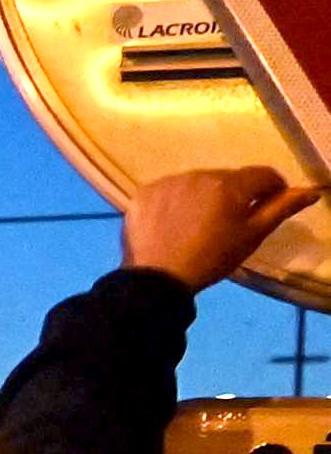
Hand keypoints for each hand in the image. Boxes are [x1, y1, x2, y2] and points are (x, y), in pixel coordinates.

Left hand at [122, 165, 321, 293]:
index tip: (268, 206)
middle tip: (229, 222)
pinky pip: (170, 190)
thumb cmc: (212, 258)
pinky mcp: (144, 192)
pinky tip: (174, 222)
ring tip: (199, 224)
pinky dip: (176, 201)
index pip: (263, 175)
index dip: (272, 189)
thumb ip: (281, 208)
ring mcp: (169, 182)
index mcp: (230, 184)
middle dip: (235, 193)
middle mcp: (199, 175)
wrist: (158, 278)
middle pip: (228, 177)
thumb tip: (309, 191)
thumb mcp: (253, 235)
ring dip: (204, 195)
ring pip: (198, 182)